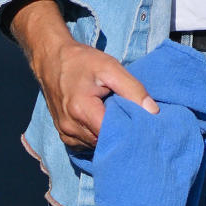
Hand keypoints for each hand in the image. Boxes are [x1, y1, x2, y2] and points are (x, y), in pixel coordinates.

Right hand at [9, 0, 157, 149]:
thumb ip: (133, 89)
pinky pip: (85, 144)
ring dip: (107, 137)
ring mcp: (64, 132)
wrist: (51, 59)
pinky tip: (103, 124)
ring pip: (95, 145)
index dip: (129, 131)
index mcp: (81, 110)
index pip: (113, 135)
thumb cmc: (82, 61)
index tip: (142, 124)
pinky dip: (96, 137)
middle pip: (104, 142)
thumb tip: (153, 112)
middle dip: (120, 135)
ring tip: (117, 120)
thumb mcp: (111, 68)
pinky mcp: (63, 134)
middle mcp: (70, 126)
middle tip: (132, 121)